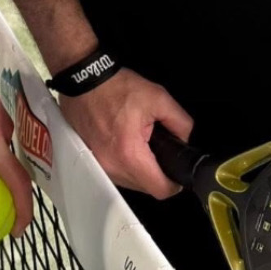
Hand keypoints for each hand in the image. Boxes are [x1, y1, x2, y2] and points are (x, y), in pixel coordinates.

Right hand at [57, 66, 191, 199]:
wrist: (83, 80)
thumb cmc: (116, 87)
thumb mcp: (158, 98)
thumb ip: (181, 122)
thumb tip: (186, 139)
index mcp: (130, 154)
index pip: (160, 189)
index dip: (174, 183)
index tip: (176, 171)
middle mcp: (112, 166)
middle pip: (145, 188)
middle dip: (157, 174)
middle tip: (160, 151)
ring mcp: (99, 165)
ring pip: (129, 182)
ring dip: (140, 170)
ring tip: (142, 146)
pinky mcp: (91, 160)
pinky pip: (115, 173)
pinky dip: (125, 165)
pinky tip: (126, 145)